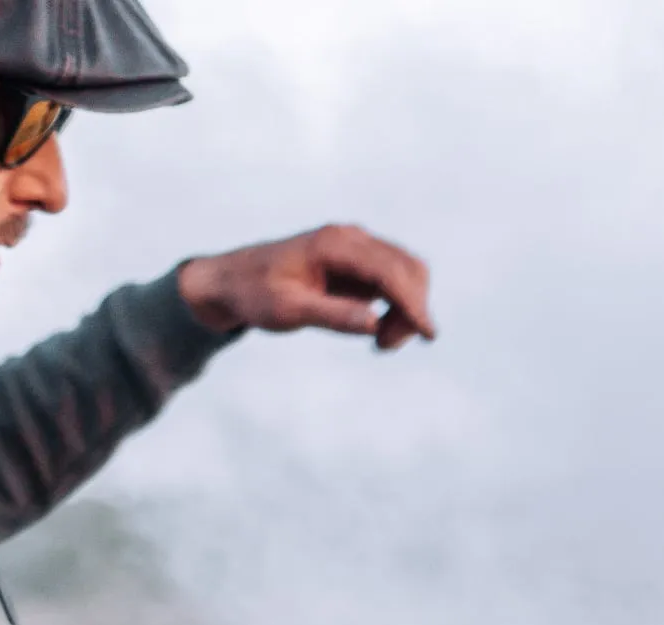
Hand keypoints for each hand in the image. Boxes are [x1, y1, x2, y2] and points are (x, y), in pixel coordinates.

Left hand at [177, 226, 435, 349]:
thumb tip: (374, 322)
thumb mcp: (287, 310)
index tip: (428, 334)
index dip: (413, 303)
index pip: (390, 270)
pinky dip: (397, 307)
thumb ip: (331, 315)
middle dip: (410, 310)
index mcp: (334, 244)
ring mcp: (357, 248)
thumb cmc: (256, 293)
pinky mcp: (358, 263)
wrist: (235, 281)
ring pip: (406, 274)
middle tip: (383, 347)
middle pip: (407, 268)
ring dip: (406, 311)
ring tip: (381, 343)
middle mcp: (351, 239)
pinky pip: (394, 281)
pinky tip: (376, 329)